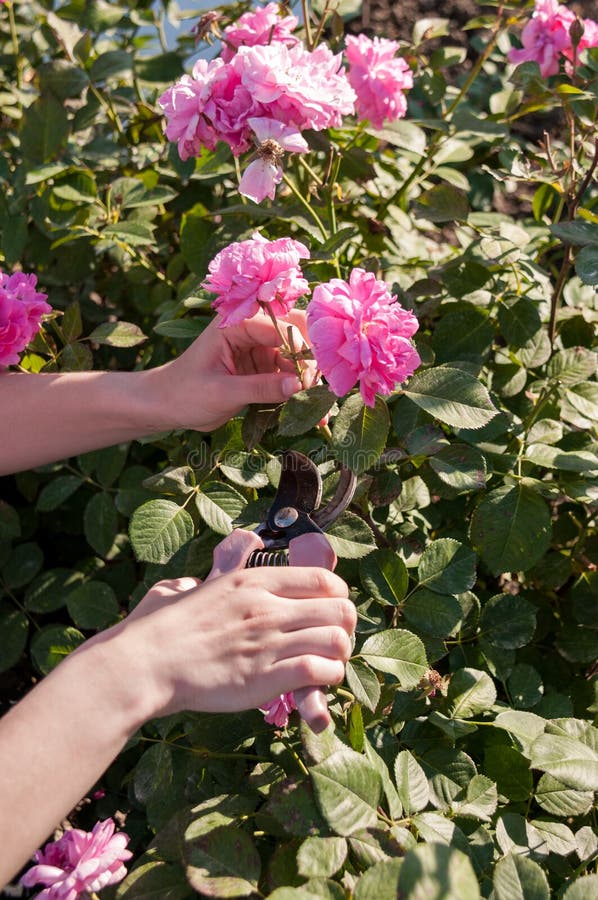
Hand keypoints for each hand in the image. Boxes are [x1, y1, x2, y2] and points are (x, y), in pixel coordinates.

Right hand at [106, 531, 354, 717]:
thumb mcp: (184, 588)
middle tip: (333, 641)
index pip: (323, 579)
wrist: (143, 665)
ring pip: (336, 641)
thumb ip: (206, 575)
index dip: (338, 596)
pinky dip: (327, 678)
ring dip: (339, 655)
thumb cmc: (156, 629)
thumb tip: (209, 569)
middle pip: (340, 609)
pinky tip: (316, 683)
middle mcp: (266, 607)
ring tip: (327, 664)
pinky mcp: (265, 678)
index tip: (331, 610)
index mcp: (250, 582)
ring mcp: (267, 643)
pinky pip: (319, 672)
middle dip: (345, 627)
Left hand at [147, 309, 314, 431]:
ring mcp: (258, 350)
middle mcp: (251, 331)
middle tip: (320, 392)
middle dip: (311, 363)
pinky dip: (299, 393)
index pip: (281, 327)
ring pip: (296, 360)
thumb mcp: (221, 393)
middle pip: (295, 337)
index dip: (302, 350)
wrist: (167, 406)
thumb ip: (259, 388)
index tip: (313, 378)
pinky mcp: (261, 370)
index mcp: (236, 324)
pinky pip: (288, 377)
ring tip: (320, 409)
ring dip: (308, 382)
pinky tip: (313, 414)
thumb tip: (297, 386)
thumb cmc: (184, 393)